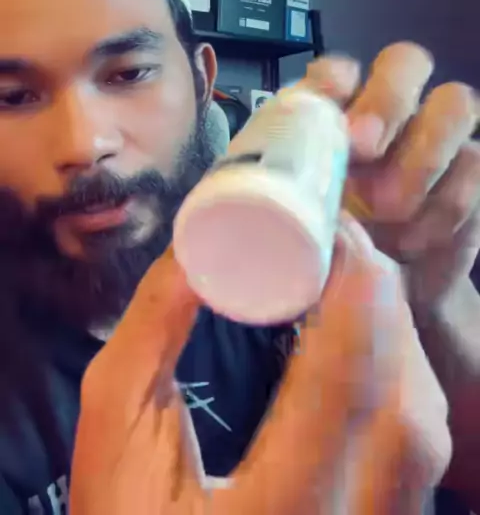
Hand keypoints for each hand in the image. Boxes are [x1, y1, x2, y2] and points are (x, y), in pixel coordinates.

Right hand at [70, 240, 448, 514]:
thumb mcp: (114, 432)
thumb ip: (151, 333)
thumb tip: (199, 244)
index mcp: (276, 510)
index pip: (342, 382)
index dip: (351, 286)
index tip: (329, 223)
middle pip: (403, 399)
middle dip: (379, 299)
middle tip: (338, 240)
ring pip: (423, 422)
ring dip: (394, 332)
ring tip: (347, 277)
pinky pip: (420, 445)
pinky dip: (399, 373)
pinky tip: (364, 337)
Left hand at [303, 43, 479, 311]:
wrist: (385, 300)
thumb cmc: (328, 255)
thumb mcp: (291, 232)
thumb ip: (281, 209)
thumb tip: (273, 229)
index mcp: (335, 116)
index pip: (337, 70)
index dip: (333, 79)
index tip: (324, 109)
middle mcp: (390, 116)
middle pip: (405, 63)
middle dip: (387, 101)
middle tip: (362, 150)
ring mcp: (439, 140)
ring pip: (454, 101)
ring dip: (422, 156)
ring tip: (389, 212)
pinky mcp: (471, 175)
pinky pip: (474, 163)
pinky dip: (447, 202)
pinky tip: (416, 240)